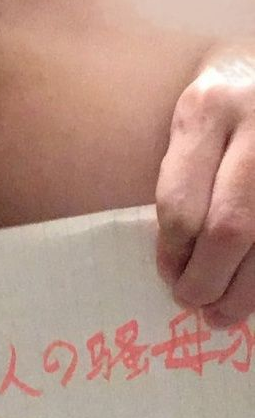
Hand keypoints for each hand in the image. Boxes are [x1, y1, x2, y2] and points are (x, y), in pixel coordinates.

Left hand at [156, 49, 254, 327]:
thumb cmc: (224, 101)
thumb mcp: (192, 119)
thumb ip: (184, 179)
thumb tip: (179, 264)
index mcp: (207, 109)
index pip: (181, 206)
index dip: (172, 255)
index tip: (170, 276)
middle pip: (229, 229)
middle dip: (206, 280)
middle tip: (193, 302)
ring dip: (243, 293)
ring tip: (222, 315)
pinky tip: (250, 292)